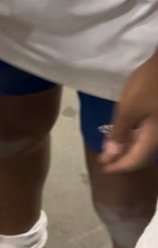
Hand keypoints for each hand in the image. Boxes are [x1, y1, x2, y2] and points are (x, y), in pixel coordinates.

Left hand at [100, 52, 157, 172]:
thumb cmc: (149, 86)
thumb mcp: (128, 109)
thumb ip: (119, 133)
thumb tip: (111, 155)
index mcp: (155, 138)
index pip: (136, 161)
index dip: (118, 167)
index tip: (103, 169)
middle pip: (143, 155)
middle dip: (124, 158)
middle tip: (106, 159)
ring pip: (147, 144)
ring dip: (130, 147)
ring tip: (113, 147)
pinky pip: (150, 133)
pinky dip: (137, 136)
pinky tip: (129, 132)